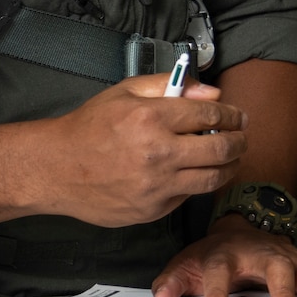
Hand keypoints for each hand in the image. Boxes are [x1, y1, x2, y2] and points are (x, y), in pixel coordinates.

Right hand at [36, 75, 245, 227]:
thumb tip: (212, 93)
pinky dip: (195, 184)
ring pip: (212, 179)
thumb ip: (172, 85)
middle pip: (221, 149)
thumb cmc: (90, 127)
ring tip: (229, 158)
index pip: (212, 116)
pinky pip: (187, 196)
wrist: (54, 168)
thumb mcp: (127, 91)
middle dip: (239, 141)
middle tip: (242, 137)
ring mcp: (155, 186)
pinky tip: (191, 173)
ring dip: (228, 167)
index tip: (238, 117)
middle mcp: (157, 154)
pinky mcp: (150, 210)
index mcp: (151, 118)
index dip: (232, 115)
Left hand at [151, 217, 296, 296]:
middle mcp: (258, 251)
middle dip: (284, 289)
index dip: (216, 293)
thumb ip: (171, 283)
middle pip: (274, 266)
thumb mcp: (184, 264)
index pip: (218, 272)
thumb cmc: (212, 254)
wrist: (237, 229)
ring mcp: (284, 254)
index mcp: (224, 255)